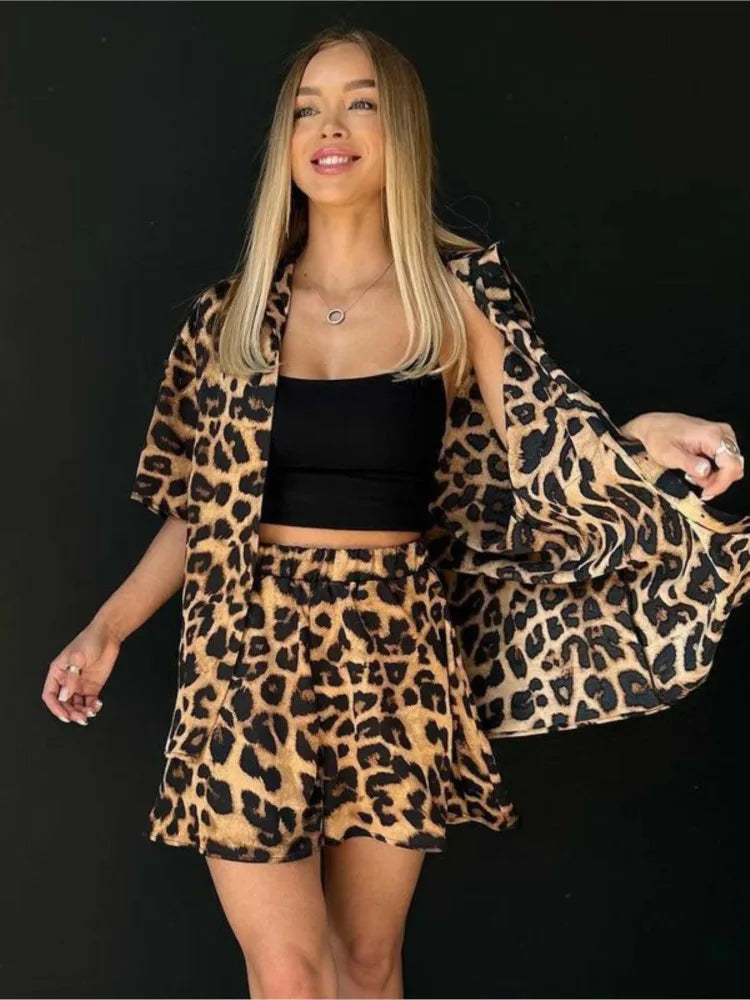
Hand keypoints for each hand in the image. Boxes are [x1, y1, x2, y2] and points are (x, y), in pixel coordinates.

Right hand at [42, 620, 121, 725]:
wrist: (108, 636)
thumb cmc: (89, 641)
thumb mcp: (77, 658)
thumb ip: (71, 678)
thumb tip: (64, 696)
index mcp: (58, 673)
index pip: (50, 695)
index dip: (55, 707)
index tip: (64, 715)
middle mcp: (67, 681)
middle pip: (63, 703)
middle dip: (70, 713)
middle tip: (80, 718)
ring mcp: (80, 684)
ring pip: (76, 705)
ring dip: (81, 712)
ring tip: (90, 713)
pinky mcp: (92, 686)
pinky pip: (89, 701)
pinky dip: (92, 707)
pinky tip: (97, 706)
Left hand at [624, 411, 743, 500]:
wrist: (653, 425)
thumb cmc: (658, 437)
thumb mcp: (668, 454)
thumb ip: (689, 463)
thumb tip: (706, 472)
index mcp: (712, 435)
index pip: (732, 465)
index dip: (721, 484)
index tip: (706, 493)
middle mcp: (722, 433)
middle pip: (734, 467)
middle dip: (716, 481)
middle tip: (694, 481)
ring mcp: (722, 436)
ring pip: (730, 466)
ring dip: (712, 476)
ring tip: (691, 473)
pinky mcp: (719, 440)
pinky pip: (724, 462)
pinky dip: (711, 471)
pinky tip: (695, 468)